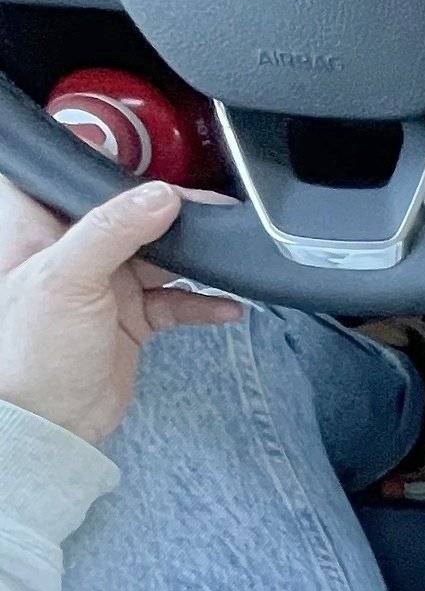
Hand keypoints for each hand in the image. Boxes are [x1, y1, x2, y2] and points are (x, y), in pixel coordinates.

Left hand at [0, 174, 241, 443]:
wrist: (45, 424)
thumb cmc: (28, 352)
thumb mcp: (66, 277)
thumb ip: (114, 229)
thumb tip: (163, 194)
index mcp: (39, 228)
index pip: (74, 179)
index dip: (109, 166)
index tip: (156, 165)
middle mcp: (72, 252)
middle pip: (130, 217)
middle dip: (173, 217)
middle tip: (216, 214)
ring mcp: (103, 287)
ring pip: (160, 258)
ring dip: (196, 262)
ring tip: (229, 260)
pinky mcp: (129, 320)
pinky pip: (175, 303)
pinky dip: (203, 305)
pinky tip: (227, 307)